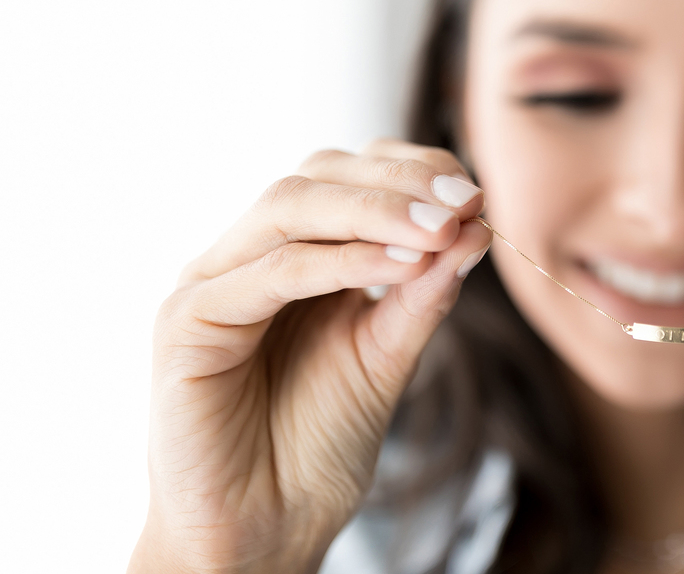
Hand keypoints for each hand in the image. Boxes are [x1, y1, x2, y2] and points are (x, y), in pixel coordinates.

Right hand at [128, 140, 490, 573]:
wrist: (263, 533)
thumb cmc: (317, 447)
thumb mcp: (386, 356)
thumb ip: (423, 294)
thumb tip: (475, 227)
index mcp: (292, 254)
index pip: (348, 177)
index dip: (411, 172)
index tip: (475, 192)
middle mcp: (247, 257)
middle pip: (319, 178)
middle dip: (399, 182)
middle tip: (464, 200)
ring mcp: (211, 284)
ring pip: (290, 207)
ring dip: (375, 210)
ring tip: (441, 227)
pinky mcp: (186, 323)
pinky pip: (269, 273)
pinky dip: (339, 261)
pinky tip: (400, 265)